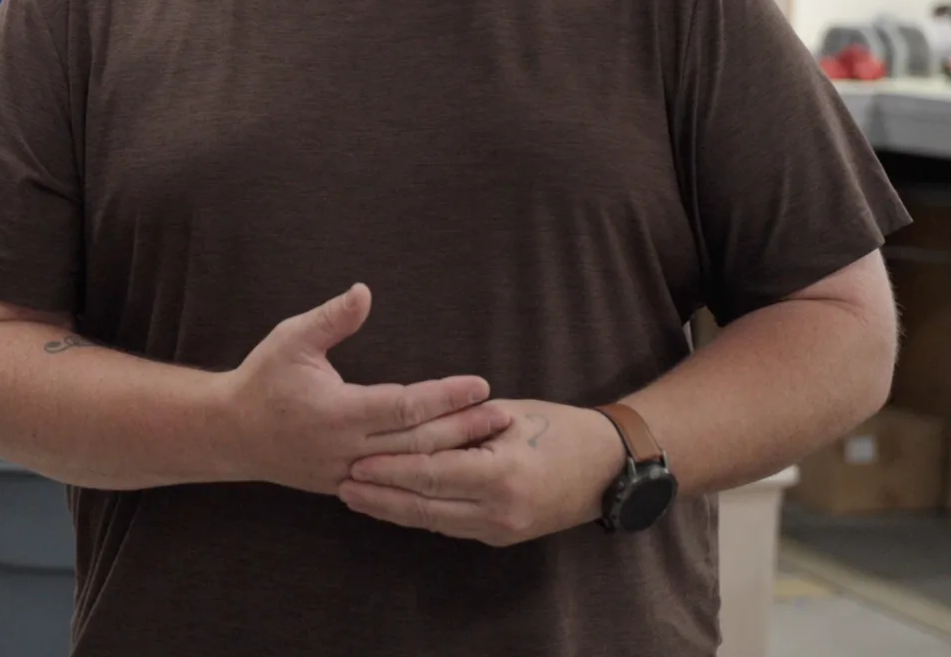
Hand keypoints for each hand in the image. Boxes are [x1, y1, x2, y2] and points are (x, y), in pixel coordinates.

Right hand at [212, 284, 513, 493]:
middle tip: (503, 415)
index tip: (480, 385)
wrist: (229, 432)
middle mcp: (347, 448)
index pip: (405, 405)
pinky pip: (396, 483)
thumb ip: (332, 318)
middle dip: (464, 428)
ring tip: (489, 440)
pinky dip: (427, 474)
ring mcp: (348, 474)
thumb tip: (365, 291)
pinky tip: (454, 464)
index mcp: (337, 412)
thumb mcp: (291, 339)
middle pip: (419, 442)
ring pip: (411, 468)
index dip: (446, 396)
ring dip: (453, 453)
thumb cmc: (262, 379)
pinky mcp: (347, 486)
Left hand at [339, 399, 627, 545]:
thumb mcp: (508, 414)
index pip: (430, 475)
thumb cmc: (558, 427)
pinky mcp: (501, 536)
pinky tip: (393, 504)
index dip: (389, 470)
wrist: (607, 467)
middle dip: (380, 497)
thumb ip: (460, 422)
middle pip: (424, 505)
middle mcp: (499, 509)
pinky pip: (451, 524)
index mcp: (500, 474)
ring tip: (357, 497)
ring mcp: (501, 528)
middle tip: (343, 485)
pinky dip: (420, 513)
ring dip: (393, 510)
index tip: (354, 462)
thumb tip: (410, 418)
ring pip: (434, 520)